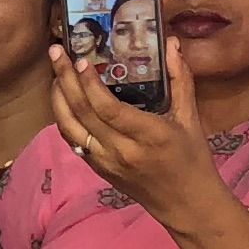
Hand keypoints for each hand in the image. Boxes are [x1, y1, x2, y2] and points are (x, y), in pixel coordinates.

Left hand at [45, 37, 230, 235]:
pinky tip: (63, 98)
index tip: (82, 60)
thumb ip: (180, 80)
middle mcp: (122, 151)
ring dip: (57, 99)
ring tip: (55, 73)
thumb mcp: (191, 119)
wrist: (186, 205)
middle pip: (83, 114)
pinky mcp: (98, 170)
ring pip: (70, 129)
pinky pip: (74, 141)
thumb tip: (172, 43)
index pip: (109, 109)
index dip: (90, 84)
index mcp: (149, 136)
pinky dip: (64, 118)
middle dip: (65, 80)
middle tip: (56, 53)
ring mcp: (106, 163)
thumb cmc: (192, 159)